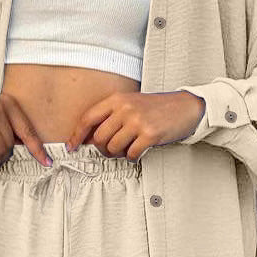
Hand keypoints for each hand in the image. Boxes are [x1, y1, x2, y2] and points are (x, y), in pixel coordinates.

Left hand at [65, 91, 205, 161]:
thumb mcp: (130, 104)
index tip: (72, 147)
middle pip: (99, 138)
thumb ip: (110, 117)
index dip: (77, 135)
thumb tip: (89, 139)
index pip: (88, 118)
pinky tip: (139, 150)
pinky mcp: (150, 134)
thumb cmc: (155, 108)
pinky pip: (131, 154)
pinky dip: (133, 157)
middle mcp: (125, 109)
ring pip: (113, 148)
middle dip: (102, 149)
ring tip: (129, 148)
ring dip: (119, 154)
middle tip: (112, 150)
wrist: (185, 106)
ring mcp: (137, 121)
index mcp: (116, 100)